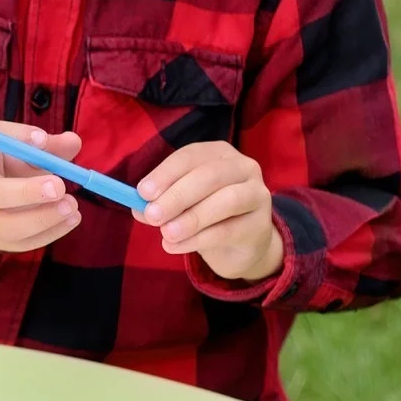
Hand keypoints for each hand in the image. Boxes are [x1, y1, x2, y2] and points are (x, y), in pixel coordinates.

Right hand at [0, 120, 84, 252]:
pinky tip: (69, 220)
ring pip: (4, 227)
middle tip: (59, 186)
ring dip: (41, 218)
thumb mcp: (27, 146)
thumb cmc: (11, 161)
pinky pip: (19, 243)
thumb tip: (73, 142)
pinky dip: (48, 233)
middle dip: (26, 192)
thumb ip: (50, 144)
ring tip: (71, 207)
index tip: (42, 139)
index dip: (12, 138)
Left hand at [135, 142, 284, 280]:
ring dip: (191, 218)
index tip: (142, 192)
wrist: (242, 242)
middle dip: (177, 196)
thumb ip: (160, 202)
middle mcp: (242, 167)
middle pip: (209, 176)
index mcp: (218, 153)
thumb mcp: (180, 204)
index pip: (190, 156)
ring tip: (166, 234)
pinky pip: (230, 230)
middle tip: (152, 215)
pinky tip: (176, 246)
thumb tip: (138, 207)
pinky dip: (199, 239)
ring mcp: (257, 194)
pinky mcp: (261, 224)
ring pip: (226, 201)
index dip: (165, 173)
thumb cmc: (206, 213)